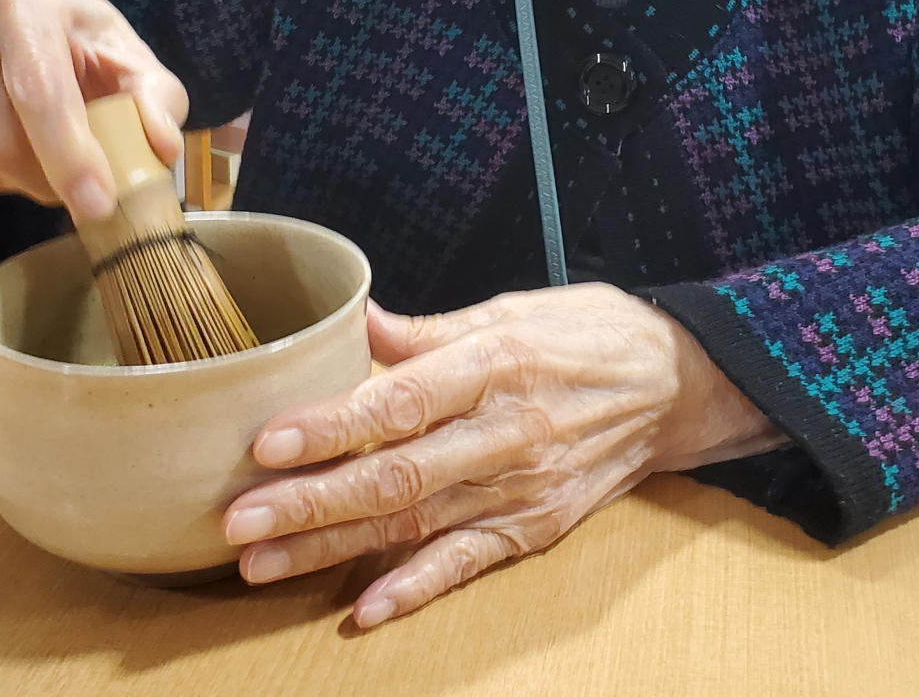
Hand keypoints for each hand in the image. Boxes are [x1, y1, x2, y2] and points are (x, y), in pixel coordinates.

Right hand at [0, 0, 185, 222]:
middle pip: (1, 134)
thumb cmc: (76, 43)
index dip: (69, 154)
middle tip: (81, 184)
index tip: (97, 202)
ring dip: (22, 178)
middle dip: (50, 175)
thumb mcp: (128, 58)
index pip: (39, 90)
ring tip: (48, 155)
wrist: (17, 26)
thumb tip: (160, 144)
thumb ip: (155, 99)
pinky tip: (10, 143)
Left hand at [223, 288, 782, 628]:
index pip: (400, 401)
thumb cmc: (590, 334)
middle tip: (238, 520)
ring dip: (334, 548)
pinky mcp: (535, 527)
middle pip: (396, 474)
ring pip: (415, 524)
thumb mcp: (514, 308)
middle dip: (310, 501)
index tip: (268, 442)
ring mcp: (522, 487)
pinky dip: (416, 589)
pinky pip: (468, 564)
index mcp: (495, 363)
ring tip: (262, 563)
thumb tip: (356, 323)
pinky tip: (364, 610)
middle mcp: (507, 432)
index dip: (333, 425)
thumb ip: (431, 329)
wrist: (679, 385)